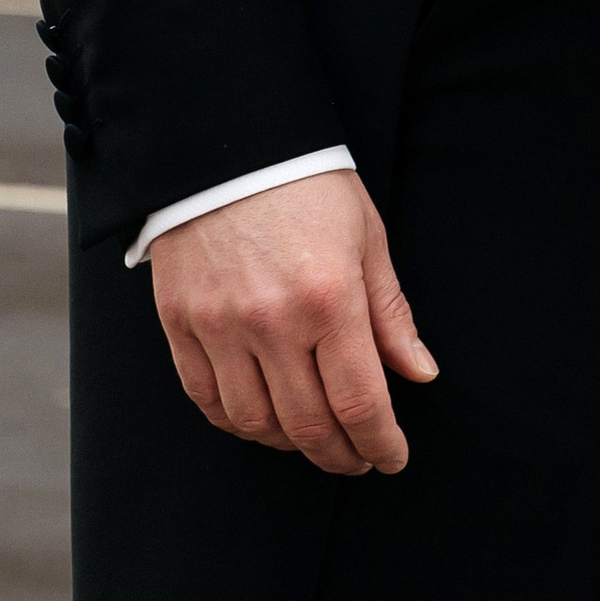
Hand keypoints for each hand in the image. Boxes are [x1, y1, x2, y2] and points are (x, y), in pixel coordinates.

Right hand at [147, 171, 435, 476]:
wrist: (227, 142)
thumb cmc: (308, 185)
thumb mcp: (367, 238)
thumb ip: (391, 314)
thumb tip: (419, 375)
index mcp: (328, 297)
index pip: (360, 402)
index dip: (381, 443)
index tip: (392, 457)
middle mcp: (271, 321)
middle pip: (308, 425)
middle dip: (341, 454)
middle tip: (358, 458)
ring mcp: (219, 326)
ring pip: (256, 424)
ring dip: (290, 444)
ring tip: (313, 437)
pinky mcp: (180, 324)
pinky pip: (207, 400)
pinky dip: (238, 423)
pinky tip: (262, 419)